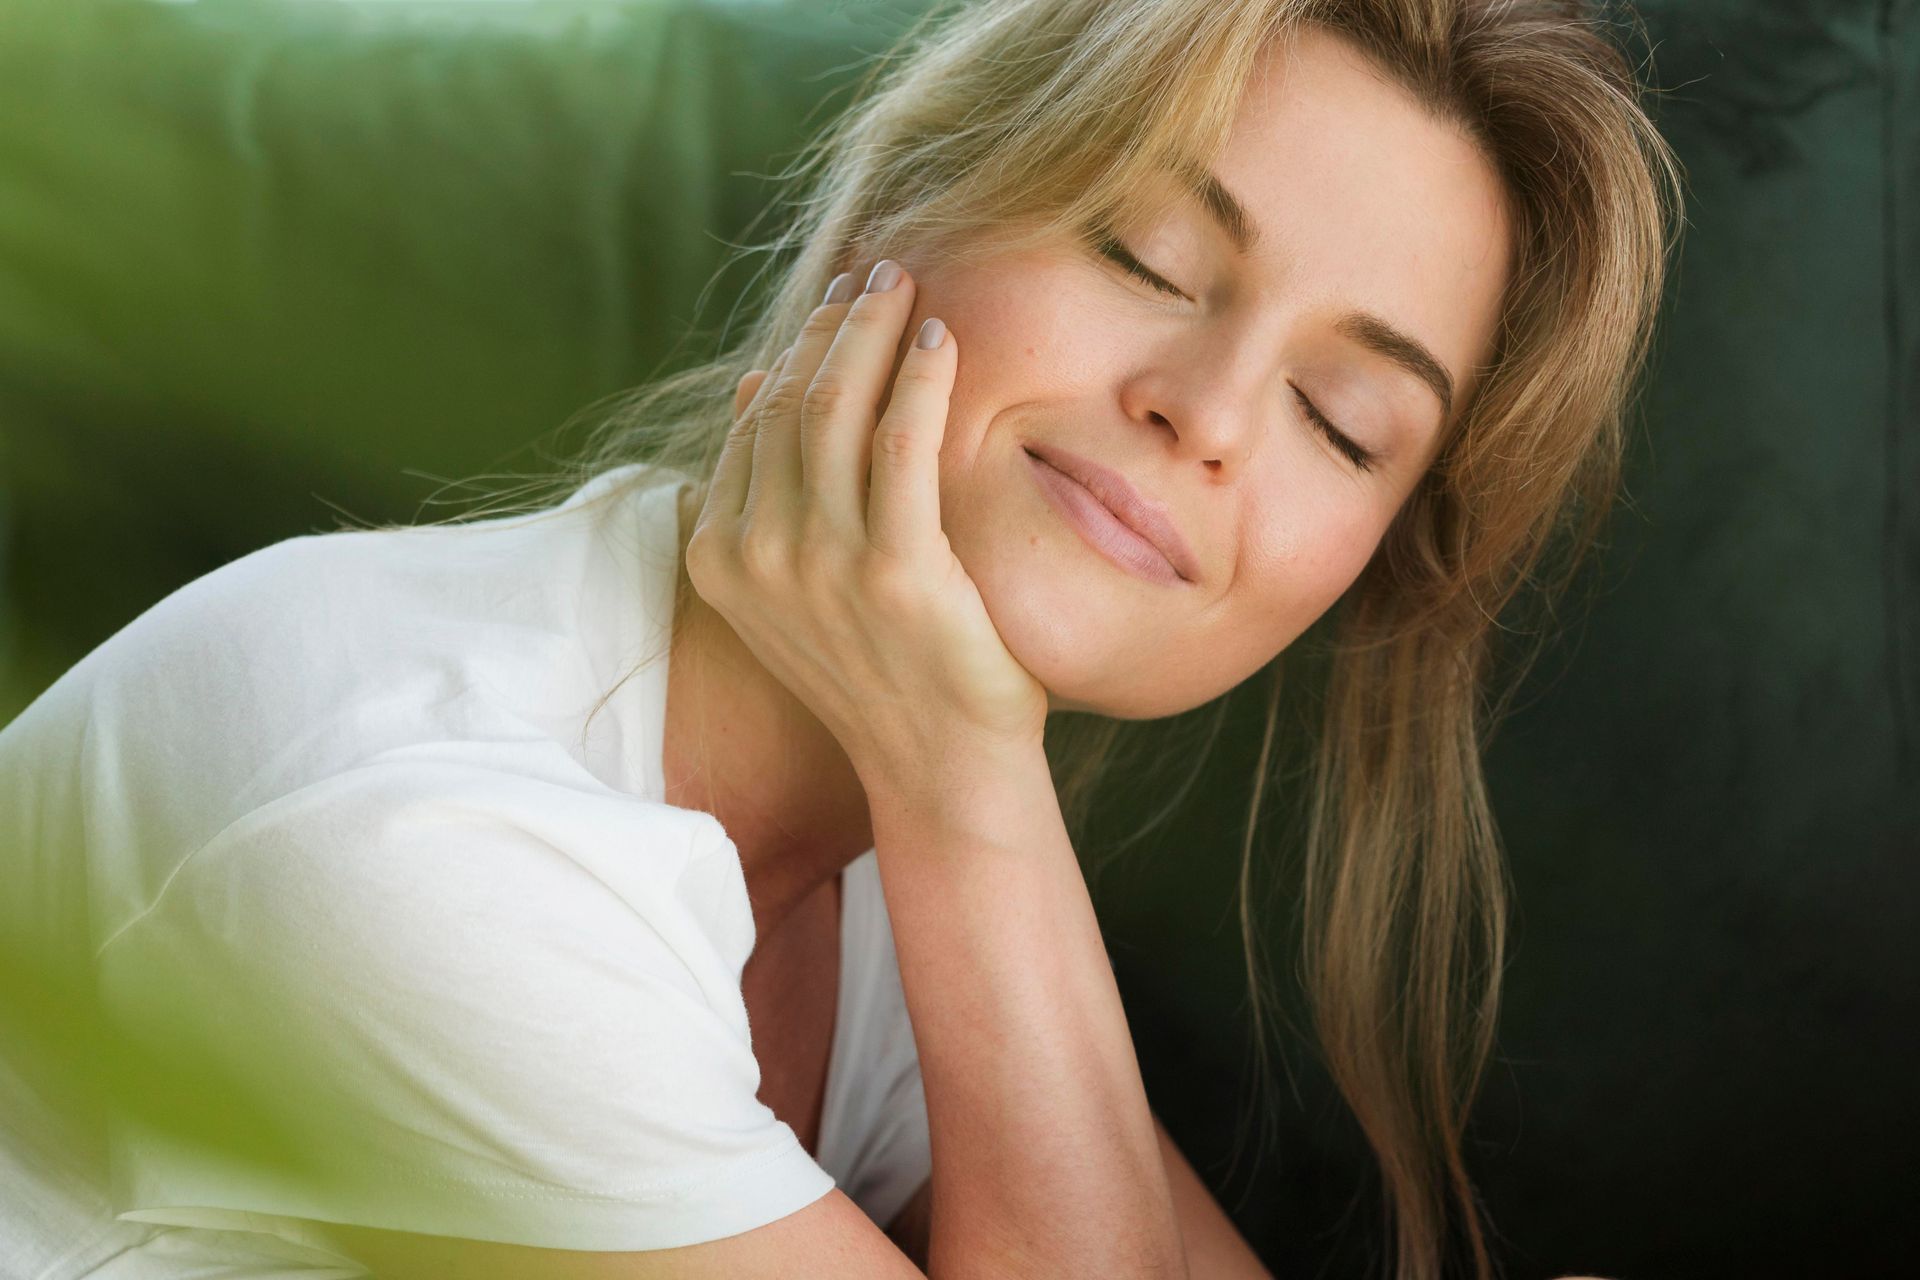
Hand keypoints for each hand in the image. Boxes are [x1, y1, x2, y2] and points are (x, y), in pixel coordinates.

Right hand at [684, 259, 1048, 787]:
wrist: (935, 762)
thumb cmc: (878, 668)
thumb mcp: (795, 585)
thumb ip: (766, 495)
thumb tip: (757, 385)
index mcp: (720, 558)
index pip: (754, 423)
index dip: (798, 351)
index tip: (838, 307)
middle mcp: (757, 557)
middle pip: (791, 404)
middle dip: (836, 325)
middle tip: (880, 274)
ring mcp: (820, 565)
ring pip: (836, 409)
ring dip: (872, 332)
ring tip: (907, 288)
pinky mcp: (895, 569)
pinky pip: (903, 441)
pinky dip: (920, 377)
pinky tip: (942, 338)